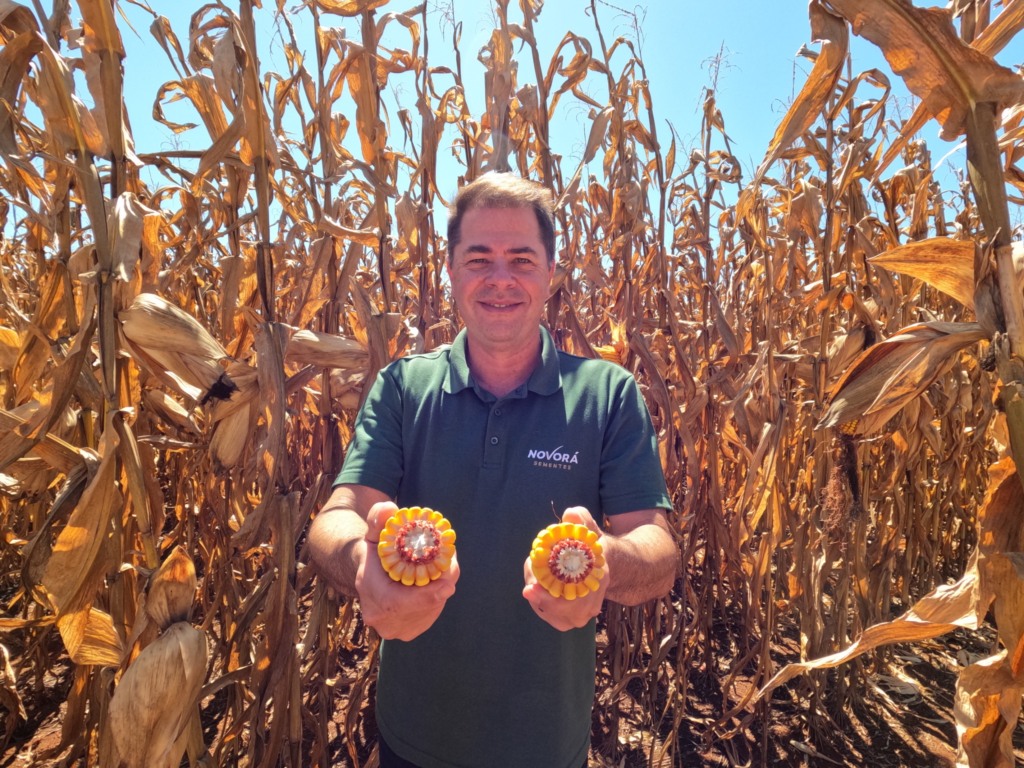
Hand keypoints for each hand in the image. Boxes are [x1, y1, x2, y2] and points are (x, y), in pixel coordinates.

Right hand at [354, 501, 459, 640]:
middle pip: (422, 606)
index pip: (399, 602)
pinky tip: (435, 584)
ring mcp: (394, 629)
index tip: (448, 584)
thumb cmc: (374, 549)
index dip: (426, 596)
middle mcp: (380, 618)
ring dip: (440, 590)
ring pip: (431, 610)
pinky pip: (431, 614)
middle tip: (450, 564)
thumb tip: (388, 509)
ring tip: (442, 570)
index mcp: (369, 593)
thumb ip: (378, 517)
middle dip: (440, 584)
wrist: (367, 576)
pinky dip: (437, 598)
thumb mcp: (374, 530)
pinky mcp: (408, 632)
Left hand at [522, 506, 609, 630]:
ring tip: (534, 578)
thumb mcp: (590, 531)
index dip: (547, 598)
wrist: (603, 569)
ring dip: (537, 597)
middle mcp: (591, 605)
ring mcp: (581, 615)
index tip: (528, 589)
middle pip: (556, 610)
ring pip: (550, 614)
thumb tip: (571, 514)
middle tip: (529, 580)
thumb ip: (581, 520)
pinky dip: (539, 601)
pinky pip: (549, 615)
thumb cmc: (593, 549)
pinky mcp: (570, 619)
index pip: (572, 599)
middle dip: (538, 594)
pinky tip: (538, 586)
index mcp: (597, 580)